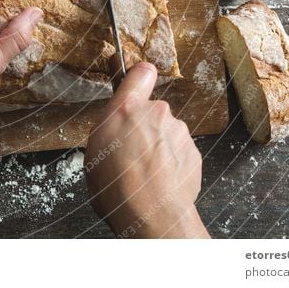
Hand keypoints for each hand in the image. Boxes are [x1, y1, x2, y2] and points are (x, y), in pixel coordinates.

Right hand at [85, 55, 208, 237]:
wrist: (152, 215)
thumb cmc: (116, 187)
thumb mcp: (95, 149)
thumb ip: (110, 125)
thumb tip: (115, 120)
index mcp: (126, 109)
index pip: (140, 73)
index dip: (138, 77)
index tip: (136, 81)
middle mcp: (157, 113)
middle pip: (152, 111)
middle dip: (144, 126)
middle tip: (131, 151)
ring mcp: (178, 132)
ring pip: (166, 132)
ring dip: (158, 146)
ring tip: (145, 171)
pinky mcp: (193, 151)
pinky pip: (179, 151)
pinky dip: (172, 162)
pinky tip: (160, 179)